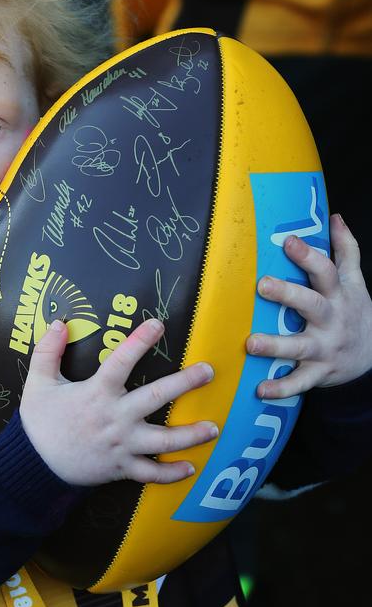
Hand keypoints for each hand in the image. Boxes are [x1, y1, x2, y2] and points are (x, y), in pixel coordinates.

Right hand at [19, 317, 217, 485]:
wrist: (33, 465)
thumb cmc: (38, 423)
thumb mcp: (37, 383)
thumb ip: (47, 352)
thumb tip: (59, 324)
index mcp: (96, 393)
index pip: (121, 361)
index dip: (139, 341)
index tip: (158, 324)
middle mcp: (115, 417)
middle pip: (156, 397)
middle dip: (185, 383)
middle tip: (208, 372)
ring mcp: (121, 445)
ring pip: (163, 440)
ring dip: (191, 434)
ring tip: (213, 427)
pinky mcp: (121, 467)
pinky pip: (150, 473)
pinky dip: (170, 473)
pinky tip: (190, 468)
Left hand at [246, 213, 371, 398]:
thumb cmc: (354, 312)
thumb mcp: (355, 281)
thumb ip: (346, 250)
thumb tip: (335, 217)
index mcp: (337, 295)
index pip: (325, 271)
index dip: (308, 255)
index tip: (288, 241)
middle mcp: (331, 320)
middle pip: (311, 304)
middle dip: (288, 294)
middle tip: (262, 285)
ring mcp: (325, 348)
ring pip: (300, 346)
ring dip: (276, 345)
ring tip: (251, 344)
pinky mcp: (319, 372)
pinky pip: (300, 382)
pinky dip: (282, 388)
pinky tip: (261, 390)